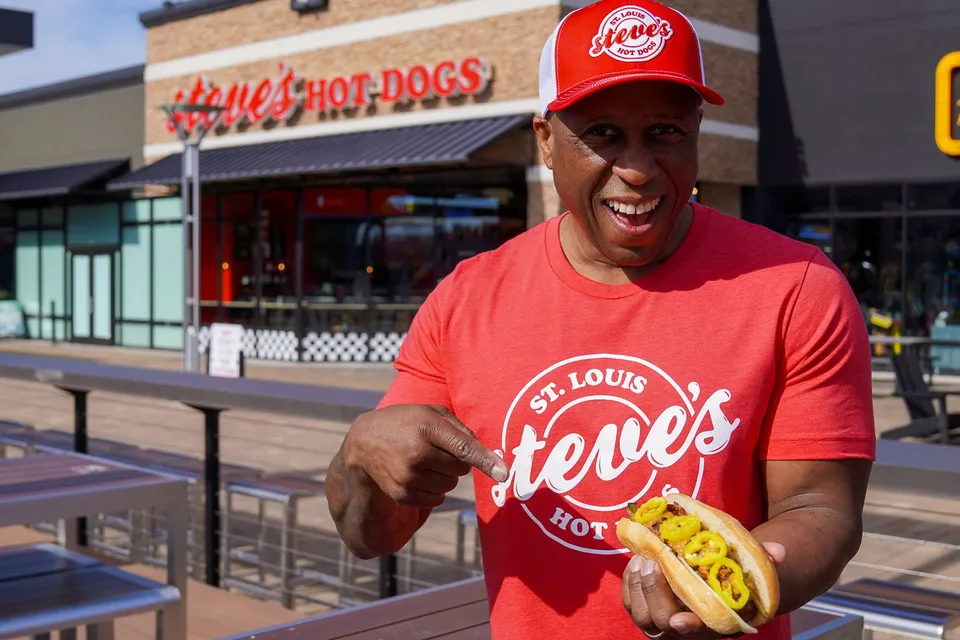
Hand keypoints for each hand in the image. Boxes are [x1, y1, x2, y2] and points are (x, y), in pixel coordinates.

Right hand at [343, 404, 507, 508]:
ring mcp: (408, 477)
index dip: (486, 461)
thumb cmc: (407, 422)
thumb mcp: (431, 412)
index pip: (463, 448)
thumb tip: (487, 455)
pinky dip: (434, 489)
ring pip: (450, 485)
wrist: (364, 443)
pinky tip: (417, 474)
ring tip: (424, 460)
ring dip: (445, 476)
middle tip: (439, 449)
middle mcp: (417, 453)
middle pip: (462, 469)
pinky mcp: (403, 495)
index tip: (503, 473)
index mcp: (427, 427)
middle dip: (458, 461)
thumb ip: (461, 428)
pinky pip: (437, 499)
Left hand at [622, 542, 785, 639]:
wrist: (714, 583)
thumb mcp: (750, 569)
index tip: (680, 621)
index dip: (687, 629)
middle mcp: (685, 628)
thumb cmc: (733, 577)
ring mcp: (662, 623)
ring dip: (639, 586)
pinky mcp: (645, 609)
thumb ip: (763, 561)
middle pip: (661, 622)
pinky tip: (635, 561)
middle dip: (654, 594)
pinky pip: (630, 603)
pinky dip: (629, 583)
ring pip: (641, 615)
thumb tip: (778, 550)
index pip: (698, 632)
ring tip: (643, 558)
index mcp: (712, 623)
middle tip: (653, 563)